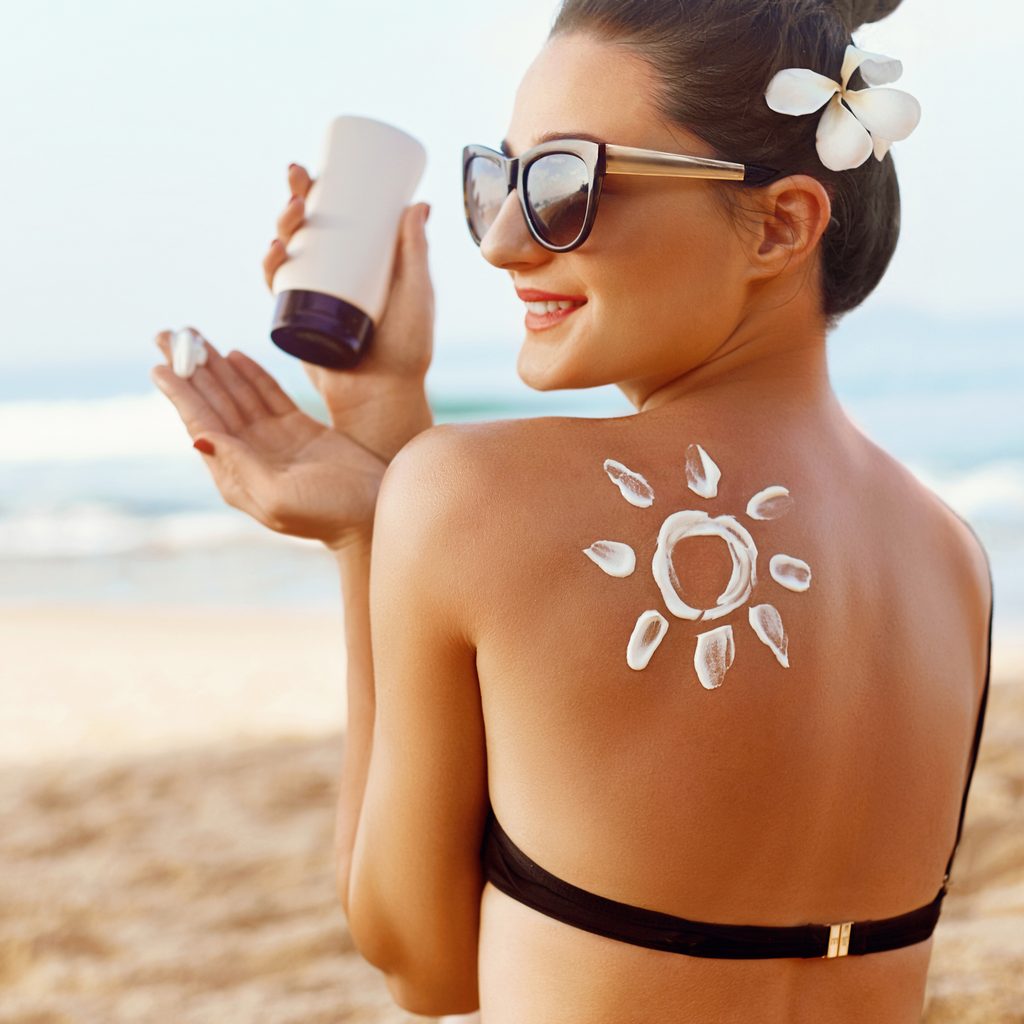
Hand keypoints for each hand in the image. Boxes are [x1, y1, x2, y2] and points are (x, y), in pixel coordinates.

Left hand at [150, 328, 386, 551]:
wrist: (372, 514)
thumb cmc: (327, 513)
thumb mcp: (278, 496)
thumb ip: (241, 465)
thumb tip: (200, 435)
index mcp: (236, 476)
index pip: (202, 425)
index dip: (181, 393)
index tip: (161, 363)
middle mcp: (249, 456)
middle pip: (214, 404)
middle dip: (191, 369)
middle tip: (167, 334)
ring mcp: (273, 441)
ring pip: (238, 395)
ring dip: (216, 366)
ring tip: (194, 336)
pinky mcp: (300, 430)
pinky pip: (268, 396)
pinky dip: (251, 375)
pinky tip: (234, 356)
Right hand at [263, 162, 435, 463]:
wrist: (383, 396)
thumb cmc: (407, 350)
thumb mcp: (416, 295)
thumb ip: (416, 253)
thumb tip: (419, 203)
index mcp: (361, 264)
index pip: (335, 219)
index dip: (317, 191)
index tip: (312, 168)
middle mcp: (333, 277)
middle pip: (306, 230)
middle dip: (293, 200)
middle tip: (298, 181)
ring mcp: (312, 298)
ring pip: (288, 254)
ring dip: (281, 227)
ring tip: (291, 215)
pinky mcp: (298, 322)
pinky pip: (277, 289)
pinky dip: (271, 267)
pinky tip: (275, 252)